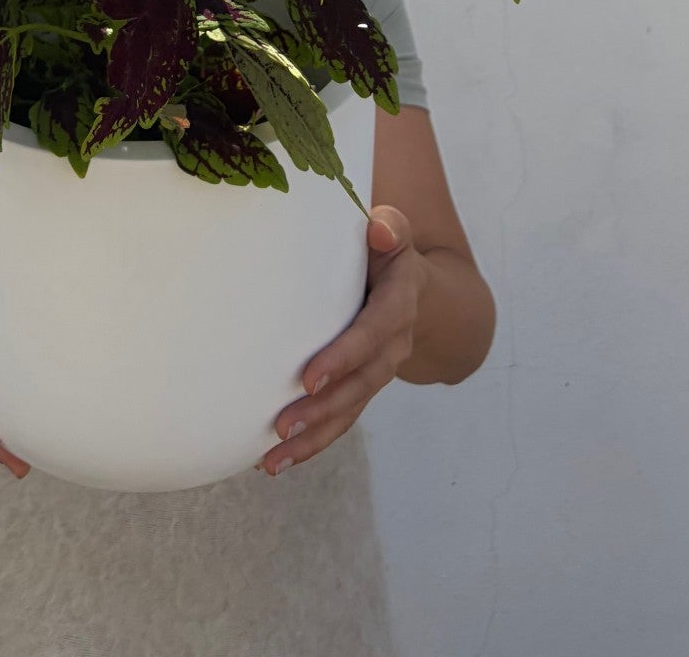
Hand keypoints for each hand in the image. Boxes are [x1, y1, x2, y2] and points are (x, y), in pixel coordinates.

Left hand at [258, 205, 425, 475]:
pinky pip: (340, 420)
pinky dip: (311, 443)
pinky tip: (273, 462)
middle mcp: (393, 344)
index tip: (309, 377)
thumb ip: (391, 228)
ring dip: (313, 438)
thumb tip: (381, 228)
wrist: (416, 286)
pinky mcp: (360, 387)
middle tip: (283, 426)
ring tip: (272, 460)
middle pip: (360, 385)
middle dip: (323, 408)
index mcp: (399, 303)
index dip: (345, 356)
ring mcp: (378, 371)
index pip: (373, 333)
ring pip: (349, 411)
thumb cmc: (388, 250)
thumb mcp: (396, 232)